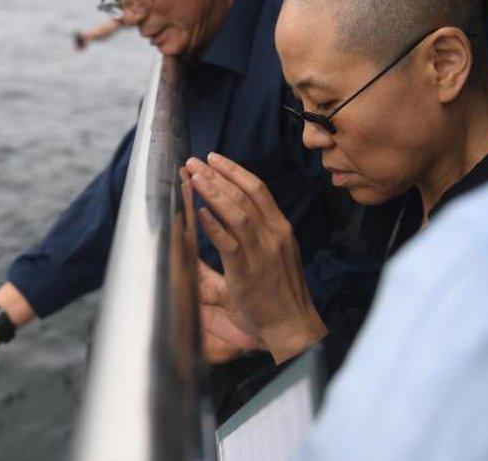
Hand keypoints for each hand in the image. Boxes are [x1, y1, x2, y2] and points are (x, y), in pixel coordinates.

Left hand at [179, 168, 263, 363]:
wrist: (293, 328)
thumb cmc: (278, 296)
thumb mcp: (268, 258)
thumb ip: (246, 239)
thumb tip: (217, 222)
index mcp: (280, 229)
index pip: (258, 189)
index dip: (234, 171)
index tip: (213, 159)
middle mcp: (274, 235)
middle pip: (245, 194)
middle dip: (218, 174)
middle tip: (194, 161)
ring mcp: (263, 253)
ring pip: (237, 213)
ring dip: (214, 192)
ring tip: (194, 177)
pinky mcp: (248, 273)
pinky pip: (230, 243)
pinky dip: (214, 226)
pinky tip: (200, 212)